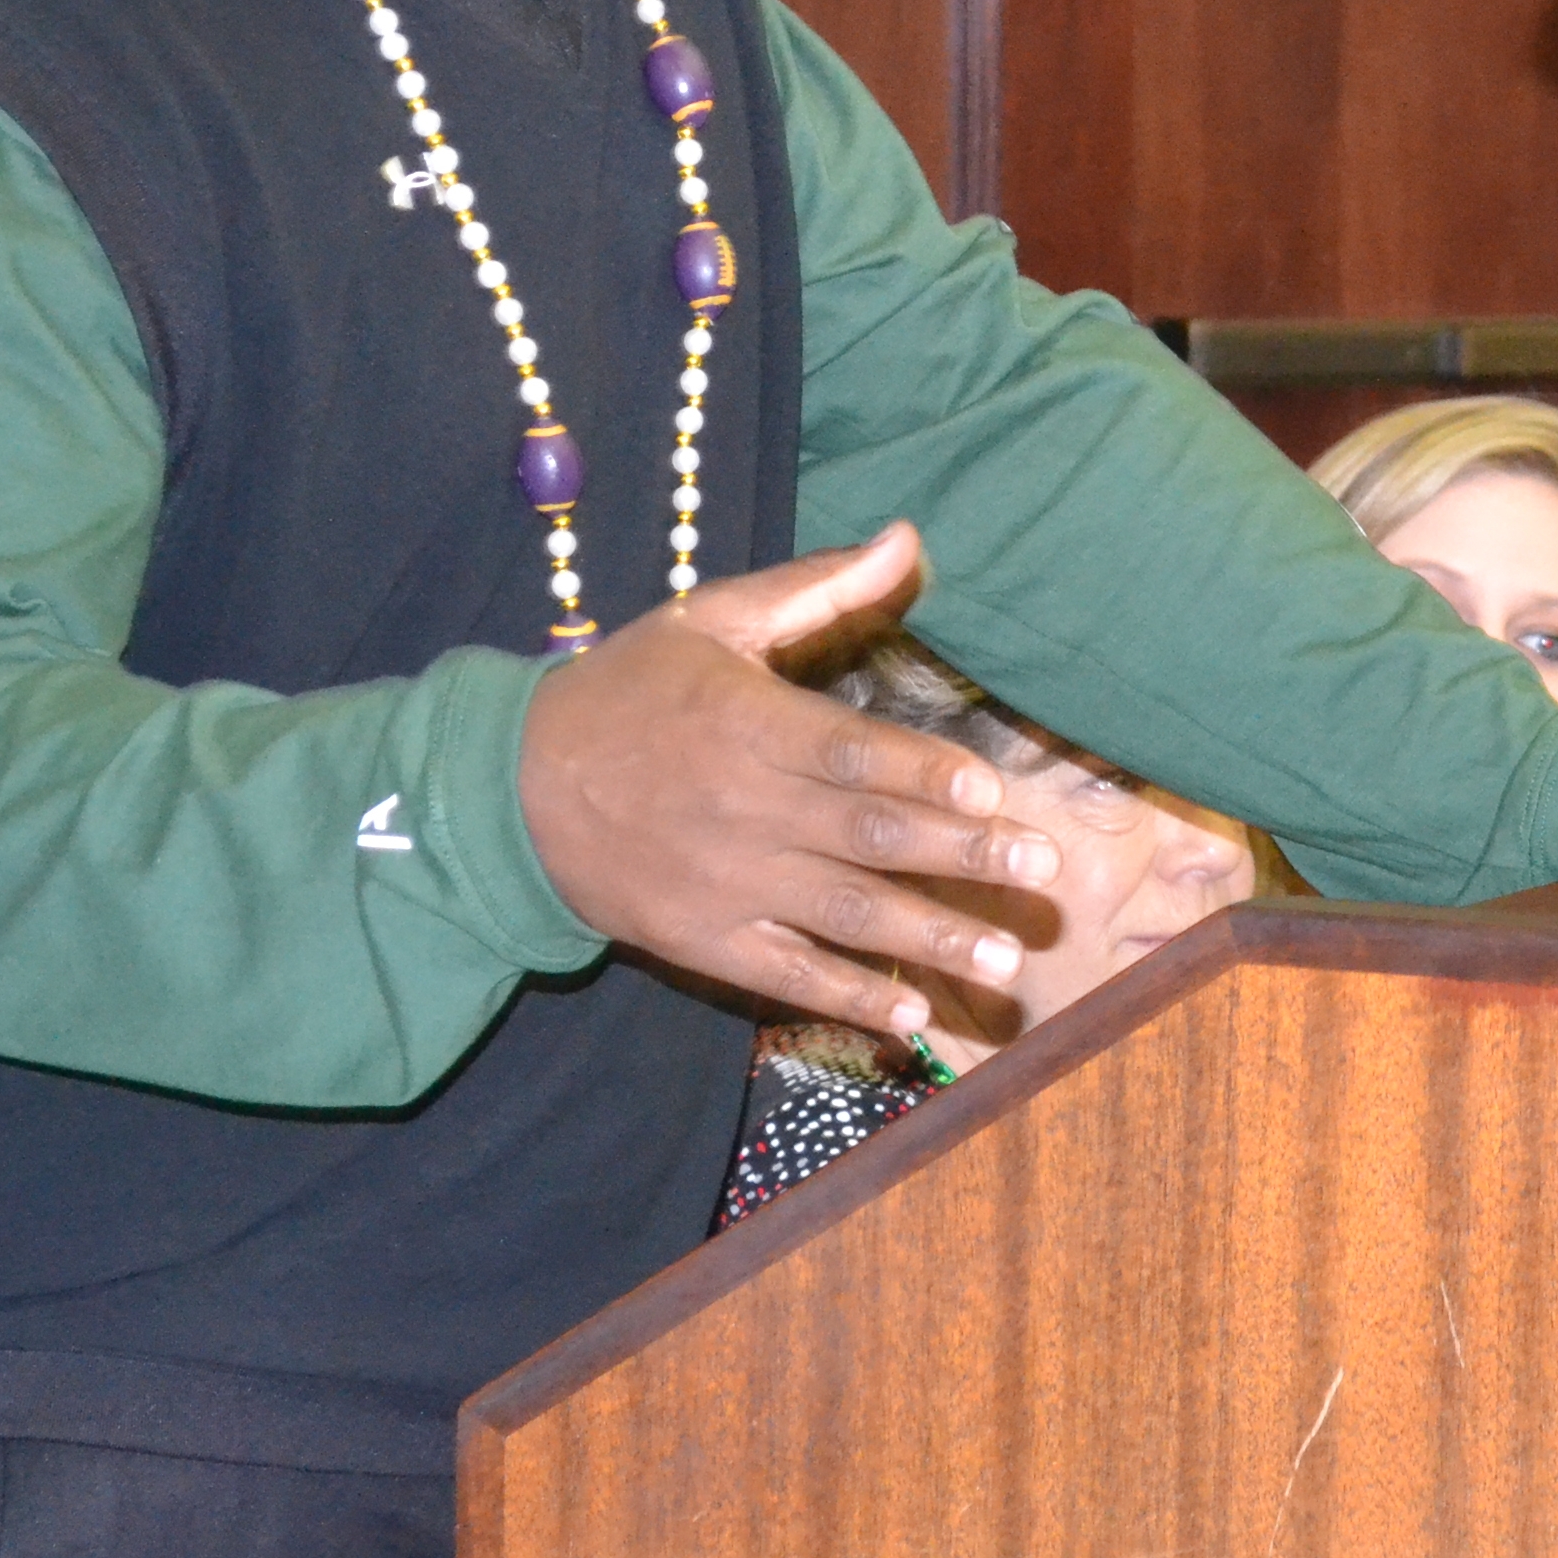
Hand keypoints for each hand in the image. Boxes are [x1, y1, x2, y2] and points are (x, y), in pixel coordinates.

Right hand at [517, 523, 1058, 1036]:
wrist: (511, 790)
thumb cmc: (628, 692)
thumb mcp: (712, 620)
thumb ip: (816, 586)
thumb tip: (909, 538)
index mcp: (746, 724)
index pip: (848, 753)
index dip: (920, 773)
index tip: (989, 791)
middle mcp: (743, 809)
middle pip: (867, 836)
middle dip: (963, 857)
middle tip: (1046, 873)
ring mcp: (725, 885)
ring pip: (843, 915)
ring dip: (930, 939)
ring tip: (1005, 959)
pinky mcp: (704, 942)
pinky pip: (787, 975)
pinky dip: (849, 999)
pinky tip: (913, 1019)